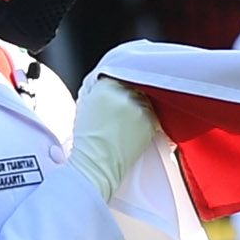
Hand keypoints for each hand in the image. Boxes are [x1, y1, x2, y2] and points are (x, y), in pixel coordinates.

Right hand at [68, 75, 161, 200]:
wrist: (95, 164)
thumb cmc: (88, 139)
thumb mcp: (86, 104)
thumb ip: (100, 89)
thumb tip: (114, 81)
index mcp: (104, 86)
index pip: (119, 75)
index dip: (120, 85)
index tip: (119, 94)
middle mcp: (123, 94)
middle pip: (134, 86)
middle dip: (130, 95)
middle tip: (122, 112)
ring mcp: (138, 107)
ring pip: (145, 99)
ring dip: (140, 107)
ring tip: (127, 124)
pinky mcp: (150, 121)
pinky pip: (153, 114)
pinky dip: (147, 120)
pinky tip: (135, 130)